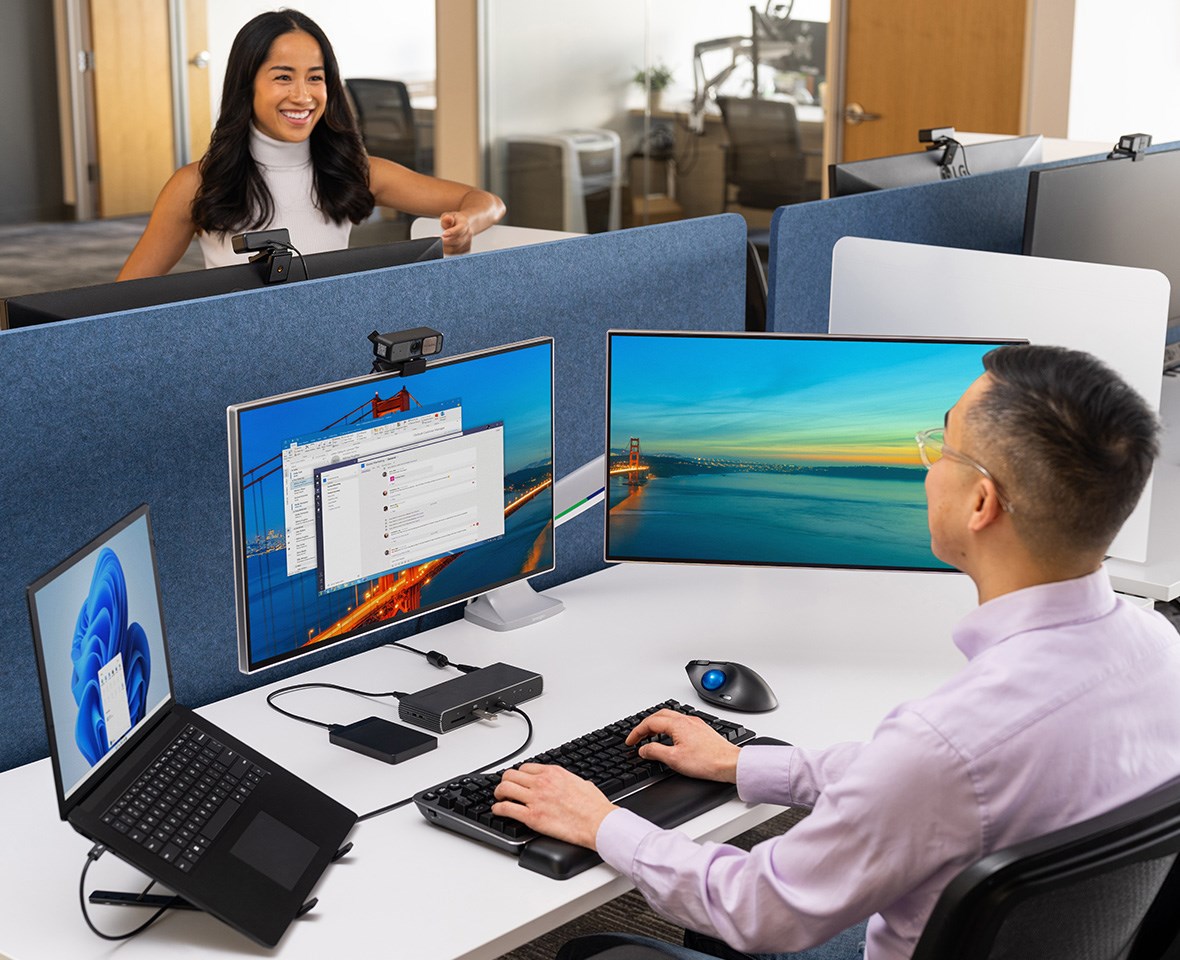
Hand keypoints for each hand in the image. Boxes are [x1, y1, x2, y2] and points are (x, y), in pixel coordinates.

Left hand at [439, 211, 473, 254]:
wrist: (464, 226)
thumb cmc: (455, 221)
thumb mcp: (449, 216)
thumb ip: (446, 218)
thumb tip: (447, 219)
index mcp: (464, 223)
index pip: (460, 229)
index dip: (452, 232)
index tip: (443, 234)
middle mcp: (468, 233)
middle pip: (458, 241)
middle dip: (447, 242)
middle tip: (438, 240)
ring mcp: (468, 242)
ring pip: (456, 248)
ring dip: (446, 247)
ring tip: (439, 243)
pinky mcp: (466, 249)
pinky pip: (456, 253)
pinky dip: (449, 251)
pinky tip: (445, 246)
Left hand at [492, 763, 616, 848]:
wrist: (598, 823)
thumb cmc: (594, 806)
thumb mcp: (582, 783)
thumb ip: (569, 781)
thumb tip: (569, 784)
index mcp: (553, 773)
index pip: (525, 768)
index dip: (519, 775)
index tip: (517, 780)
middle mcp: (541, 783)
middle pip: (511, 775)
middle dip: (505, 782)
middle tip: (504, 789)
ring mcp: (535, 799)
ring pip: (504, 789)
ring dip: (499, 794)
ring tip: (499, 799)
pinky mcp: (532, 817)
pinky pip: (507, 809)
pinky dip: (498, 810)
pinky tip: (498, 811)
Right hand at [626, 709, 741, 782]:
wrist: (729, 764)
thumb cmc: (707, 761)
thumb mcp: (674, 759)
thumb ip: (655, 752)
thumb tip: (643, 749)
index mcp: (677, 724)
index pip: (650, 722)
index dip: (637, 732)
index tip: (630, 741)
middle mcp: (686, 720)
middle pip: (659, 716)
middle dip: (645, 725)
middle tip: (637, 737)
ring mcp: (695, 724)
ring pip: (670, 718)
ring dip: (657, 725)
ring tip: (651, 737)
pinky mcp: (702, 730)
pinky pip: (680, 723)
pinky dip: (669, 728)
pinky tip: (671, 739)